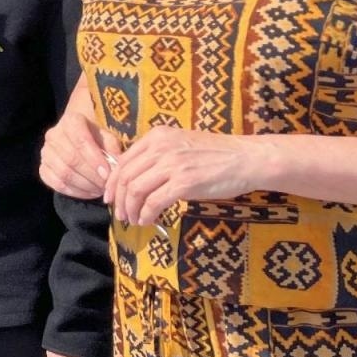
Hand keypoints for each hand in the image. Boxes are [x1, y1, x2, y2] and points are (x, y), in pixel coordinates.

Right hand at [40, 108, 121, 199]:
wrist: (79, 134)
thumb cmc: (97, 134)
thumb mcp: (108, 134)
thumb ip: (112, 146)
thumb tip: (115, 165)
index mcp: (70, 121)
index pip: (80, 140)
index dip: (94, 159)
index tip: (108, 173)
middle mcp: (53, 135)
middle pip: (71, 159)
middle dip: (92, 176)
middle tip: (107, 185)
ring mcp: (46, 153)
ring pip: (63, 173)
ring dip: (85, 186)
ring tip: (101, 190)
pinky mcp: (43, 168)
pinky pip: (57, 184)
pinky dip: (75, 192)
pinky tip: (90, 193)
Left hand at [103, 125, 265, 226]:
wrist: (246, 158)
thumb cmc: (215, 154)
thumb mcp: (180, 144)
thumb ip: (157, 155)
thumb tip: (133, 177)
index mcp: (157, 136)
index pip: (123, 161)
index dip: (112, 182)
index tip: (110, 197)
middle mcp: (161, 147)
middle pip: (125, 177)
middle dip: (118, 199)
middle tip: (120, 214)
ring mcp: (172, 164)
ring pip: (135, 190)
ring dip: (130, 209)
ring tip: (132, 219)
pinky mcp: (184, 183)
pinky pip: (154, 202)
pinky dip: (146, 214)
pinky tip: (147, 220)